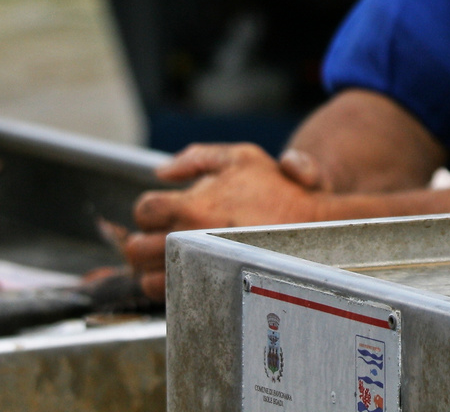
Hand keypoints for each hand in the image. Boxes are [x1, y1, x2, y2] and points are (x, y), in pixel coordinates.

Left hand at [126, 143, 329, 299]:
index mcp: (191, 207)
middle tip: (160, 234)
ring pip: (146, 277)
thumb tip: (162, 172)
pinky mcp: (208, 289)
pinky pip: (169, 295)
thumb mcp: (241, 156)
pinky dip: (169, 284)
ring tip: (170, 254)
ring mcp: (197, 269)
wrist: (311, 225)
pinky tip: (186, 269)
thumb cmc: (276, 189)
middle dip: (143, 239)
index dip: (152, 207)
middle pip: (136, 248)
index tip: (166, 207)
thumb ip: (197, 157)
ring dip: (151, 266)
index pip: (144, 210)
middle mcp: (188, 240)